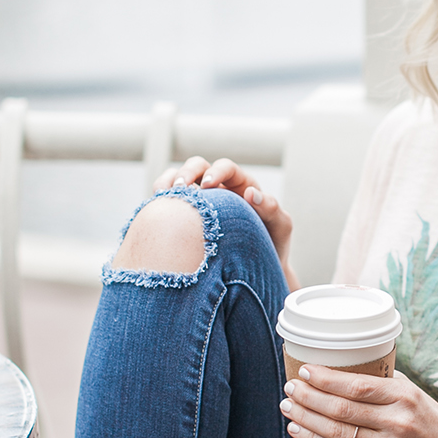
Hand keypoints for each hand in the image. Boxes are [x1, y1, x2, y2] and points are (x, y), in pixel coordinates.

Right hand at [156, 156, 295, 285]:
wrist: (258, 272)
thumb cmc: (272, 245)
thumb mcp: (280, 227)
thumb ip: (272, 208)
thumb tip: (250, 193)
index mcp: (242, 185)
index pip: (227, 168)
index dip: (217, 172)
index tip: (209, 184)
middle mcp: (219, 189)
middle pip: (198, 166)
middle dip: (187, 173)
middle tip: (182, 188)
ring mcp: (200, 200)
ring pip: (178, 178)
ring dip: (168, 182)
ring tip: (164, 194)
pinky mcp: (185, 215)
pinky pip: (169, 200)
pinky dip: (161, 199)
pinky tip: (157, 208)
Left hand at [280, 364, 437, 437]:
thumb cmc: (430, 421)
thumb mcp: (414, 395)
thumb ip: (384, 384)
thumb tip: (345, 369)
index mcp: (404, 396)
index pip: (358, 386)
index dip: (327, 378)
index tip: (305, 370)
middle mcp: (395, 422)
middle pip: (342, 408)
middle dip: (309, 396)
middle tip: (290, 387)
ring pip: (336, 431)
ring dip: (306, 418)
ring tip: (287, 407)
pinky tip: (298, 431)